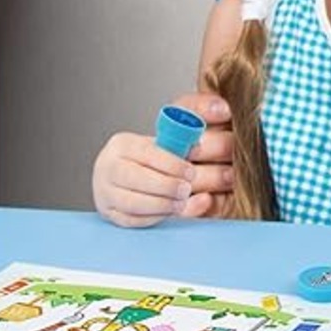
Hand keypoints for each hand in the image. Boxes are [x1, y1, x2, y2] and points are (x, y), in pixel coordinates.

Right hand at [92, 93, 234, 226]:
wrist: (127, 173)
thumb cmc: (155, 154)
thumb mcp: (169, 135)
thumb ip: (194, 120)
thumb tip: (223, 109)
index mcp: (123, 144)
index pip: (146, 153)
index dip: (170, 164)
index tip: (190, 172)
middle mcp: (108, 167)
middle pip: (136, 179)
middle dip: (166, 186)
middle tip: (188, 189)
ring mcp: (106, 192)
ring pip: (133, 203)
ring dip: (161, 204)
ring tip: (182, 202)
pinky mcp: (111, 214)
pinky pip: (132, 220)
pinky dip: (154, 217)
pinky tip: (171, 212)